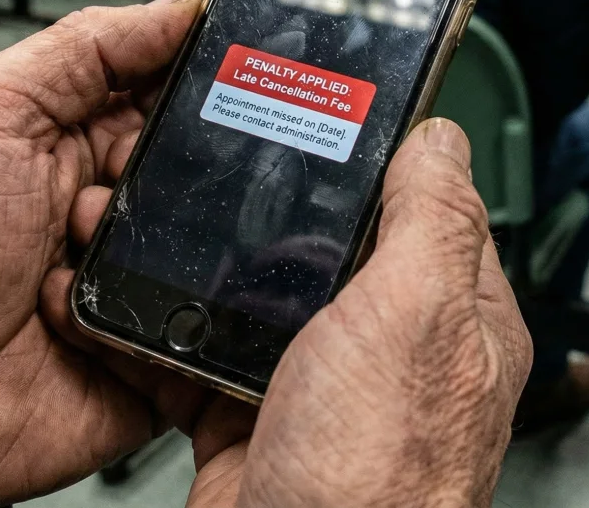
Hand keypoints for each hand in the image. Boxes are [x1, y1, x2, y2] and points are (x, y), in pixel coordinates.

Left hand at [0, 0, 233, 506]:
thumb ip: (83, 49)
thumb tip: (180, 7)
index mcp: (90, 146)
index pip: (179, 97)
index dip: (205, 86)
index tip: (225, 79)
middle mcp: (126, 216)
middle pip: (216, 179)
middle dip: (184, 179)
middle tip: (102, 194)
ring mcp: (147, 290)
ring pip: (225, 259)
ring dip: (162, 256)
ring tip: (77, 264)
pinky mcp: (162, 364)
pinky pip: (215, 343)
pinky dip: (176, 331)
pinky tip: (103, 327)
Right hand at [185, 119, 533, 507]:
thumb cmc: (377, 479)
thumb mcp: (416, 315)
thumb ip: (433, 220)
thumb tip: (442, 139)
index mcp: (455, 319)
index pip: (428, 209)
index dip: (381, 160)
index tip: (327, 116)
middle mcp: (390, 354)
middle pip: (329, 250)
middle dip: (272, 213)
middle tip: (221, 167)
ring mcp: (319, 390)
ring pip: (258, 300)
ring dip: (207, 266)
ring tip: (160, 221)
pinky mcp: (251, 424)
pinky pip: (200, 359)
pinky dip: (161, 332)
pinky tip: (133, 303)